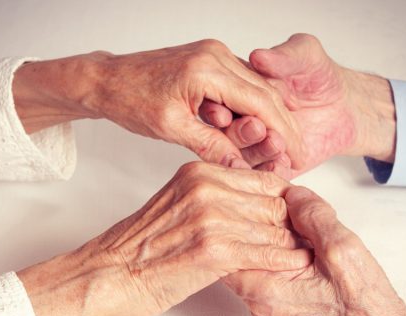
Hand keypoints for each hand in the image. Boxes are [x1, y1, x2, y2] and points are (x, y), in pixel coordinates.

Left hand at [12, 40, 302, 167]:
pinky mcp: (209, 61)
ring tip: (280, 147)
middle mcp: (216, 55)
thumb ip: (210, 146)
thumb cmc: (131, 100)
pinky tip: (258, 130)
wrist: (109, 80)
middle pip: (265, 92)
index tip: (296, 154)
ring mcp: (214, 55)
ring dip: (270, 118)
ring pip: (256, 88)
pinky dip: (252, 108)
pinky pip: (240, 85)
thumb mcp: (171, 128)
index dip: (282, 131)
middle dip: (283, 126)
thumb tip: (241, 169)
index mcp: (208, 69)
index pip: (260, 102)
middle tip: (296, 153)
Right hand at [17, 162, 310, 315]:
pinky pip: (264, 253)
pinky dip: (284, 260)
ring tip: (307, 252)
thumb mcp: (179, 203)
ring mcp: (211, 218)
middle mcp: (207, 189)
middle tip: (308, 236)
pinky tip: (296, 264)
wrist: (112, 274)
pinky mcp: (214, 250)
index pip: (264, 179)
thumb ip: (216, 196)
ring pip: (272, 228)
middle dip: (293, 223)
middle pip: (272, 202)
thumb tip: (256, 203)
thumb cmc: (143, 246)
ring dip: (292, 243)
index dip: (285, 200)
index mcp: (200, 172)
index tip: (296, 216)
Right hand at [199, 34, 396, 177]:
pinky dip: (272, 169)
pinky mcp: (272, 165)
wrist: (345, 106)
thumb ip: (285, 55)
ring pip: (244, 157)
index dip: (217, 109)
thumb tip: (258, 57)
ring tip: (276, 142)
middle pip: (228, 133)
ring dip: (256, 152)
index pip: (220, 103)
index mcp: (239, 94)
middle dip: (238, 133)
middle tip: (256, 128)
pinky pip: (266, 174)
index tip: (222, 113)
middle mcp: (242, 121)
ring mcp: (255, 146)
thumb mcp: (306, 55)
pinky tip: (284, 162)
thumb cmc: (321, 76)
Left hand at [224, 186, 405, 315]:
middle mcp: (260, 305)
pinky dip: (281, 260)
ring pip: (256, 266)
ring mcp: (270, 312)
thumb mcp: (343, 250)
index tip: (266, 199)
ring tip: (297, 226)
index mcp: (264, 290)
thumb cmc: (367, 311)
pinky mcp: (283, 315)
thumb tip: (293, 195)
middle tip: (282, 208)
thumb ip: (314, 217)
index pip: (230, 245)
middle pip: (239, 255)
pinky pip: (270, 279)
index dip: (245, 215)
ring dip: (271, 243)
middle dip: (256, 227)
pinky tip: (305, 249)